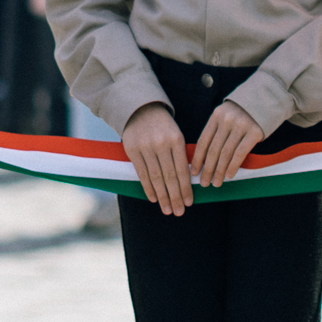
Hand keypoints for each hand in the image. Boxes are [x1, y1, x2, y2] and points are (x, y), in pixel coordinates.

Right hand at [121, 102, 194, 217]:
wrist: (141, 109)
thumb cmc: (164, 126)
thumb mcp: (177, 135)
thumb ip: (181, 156)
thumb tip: (187, 183)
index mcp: (176, 140)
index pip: (182, 170)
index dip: (186, 188)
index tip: (189, 202)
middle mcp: (161, 144)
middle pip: (169, 176)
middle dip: (175, 196)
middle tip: (179, 212)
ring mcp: (145, 147)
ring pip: (156, 177)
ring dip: (162, 196)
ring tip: (167, 210)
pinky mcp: (132, 150)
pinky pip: (142, 173)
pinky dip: (148, 188)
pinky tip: (154, 198)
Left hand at [191, 100, 266, 189]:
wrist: (269, 98)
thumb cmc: (245, 112)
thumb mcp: (228, 115)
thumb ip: (218, 130)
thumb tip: (205, 157)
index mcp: (216, 116)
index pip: (203, 140)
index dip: (197, 158)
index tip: (194, 172)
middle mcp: (227, 120)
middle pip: (213, 149)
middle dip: (208, 169)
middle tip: (205, 183)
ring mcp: (241, 125)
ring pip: (225, 153)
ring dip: (219, 171)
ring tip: (216, 183)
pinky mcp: (254, 132)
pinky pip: (240, 153)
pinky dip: (233, 166)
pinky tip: (229, 175)